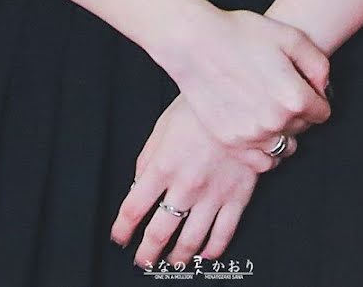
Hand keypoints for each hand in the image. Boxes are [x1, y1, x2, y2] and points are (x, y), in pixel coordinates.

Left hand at [110, 93, 297, 269]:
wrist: (242, 100)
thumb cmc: (200, 108)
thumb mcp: (163, 126)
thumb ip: (148, 158)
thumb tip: (138, 184)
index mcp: (163, 166)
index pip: (133, 208)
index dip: (123, 228)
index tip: (120, 237)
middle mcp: (185, 186)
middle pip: (160, 232)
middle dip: (147, 253)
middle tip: (143, 261)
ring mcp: (212, 194)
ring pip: (191, 240)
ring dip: (178, 256)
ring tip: (172, 262)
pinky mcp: (237, 196)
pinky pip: (223, 233)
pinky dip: (213, 249)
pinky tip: (205, 254)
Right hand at [156, 5, 331, 154]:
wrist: (196, 43)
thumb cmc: (242, 34)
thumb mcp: (289, 36)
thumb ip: (318, 64)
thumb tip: (323, 88)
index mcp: (294, 98)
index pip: (323, 112)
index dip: (315, 96)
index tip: (301, 85)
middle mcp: (275, 123)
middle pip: (303, 128)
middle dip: (298, 112)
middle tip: (277, 89)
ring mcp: (252, 136)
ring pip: (284, 147)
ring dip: (282, 131)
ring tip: (266, 107)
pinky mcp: (231, 143)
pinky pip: (262, 162)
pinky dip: (264, 149)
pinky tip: (257, 127)